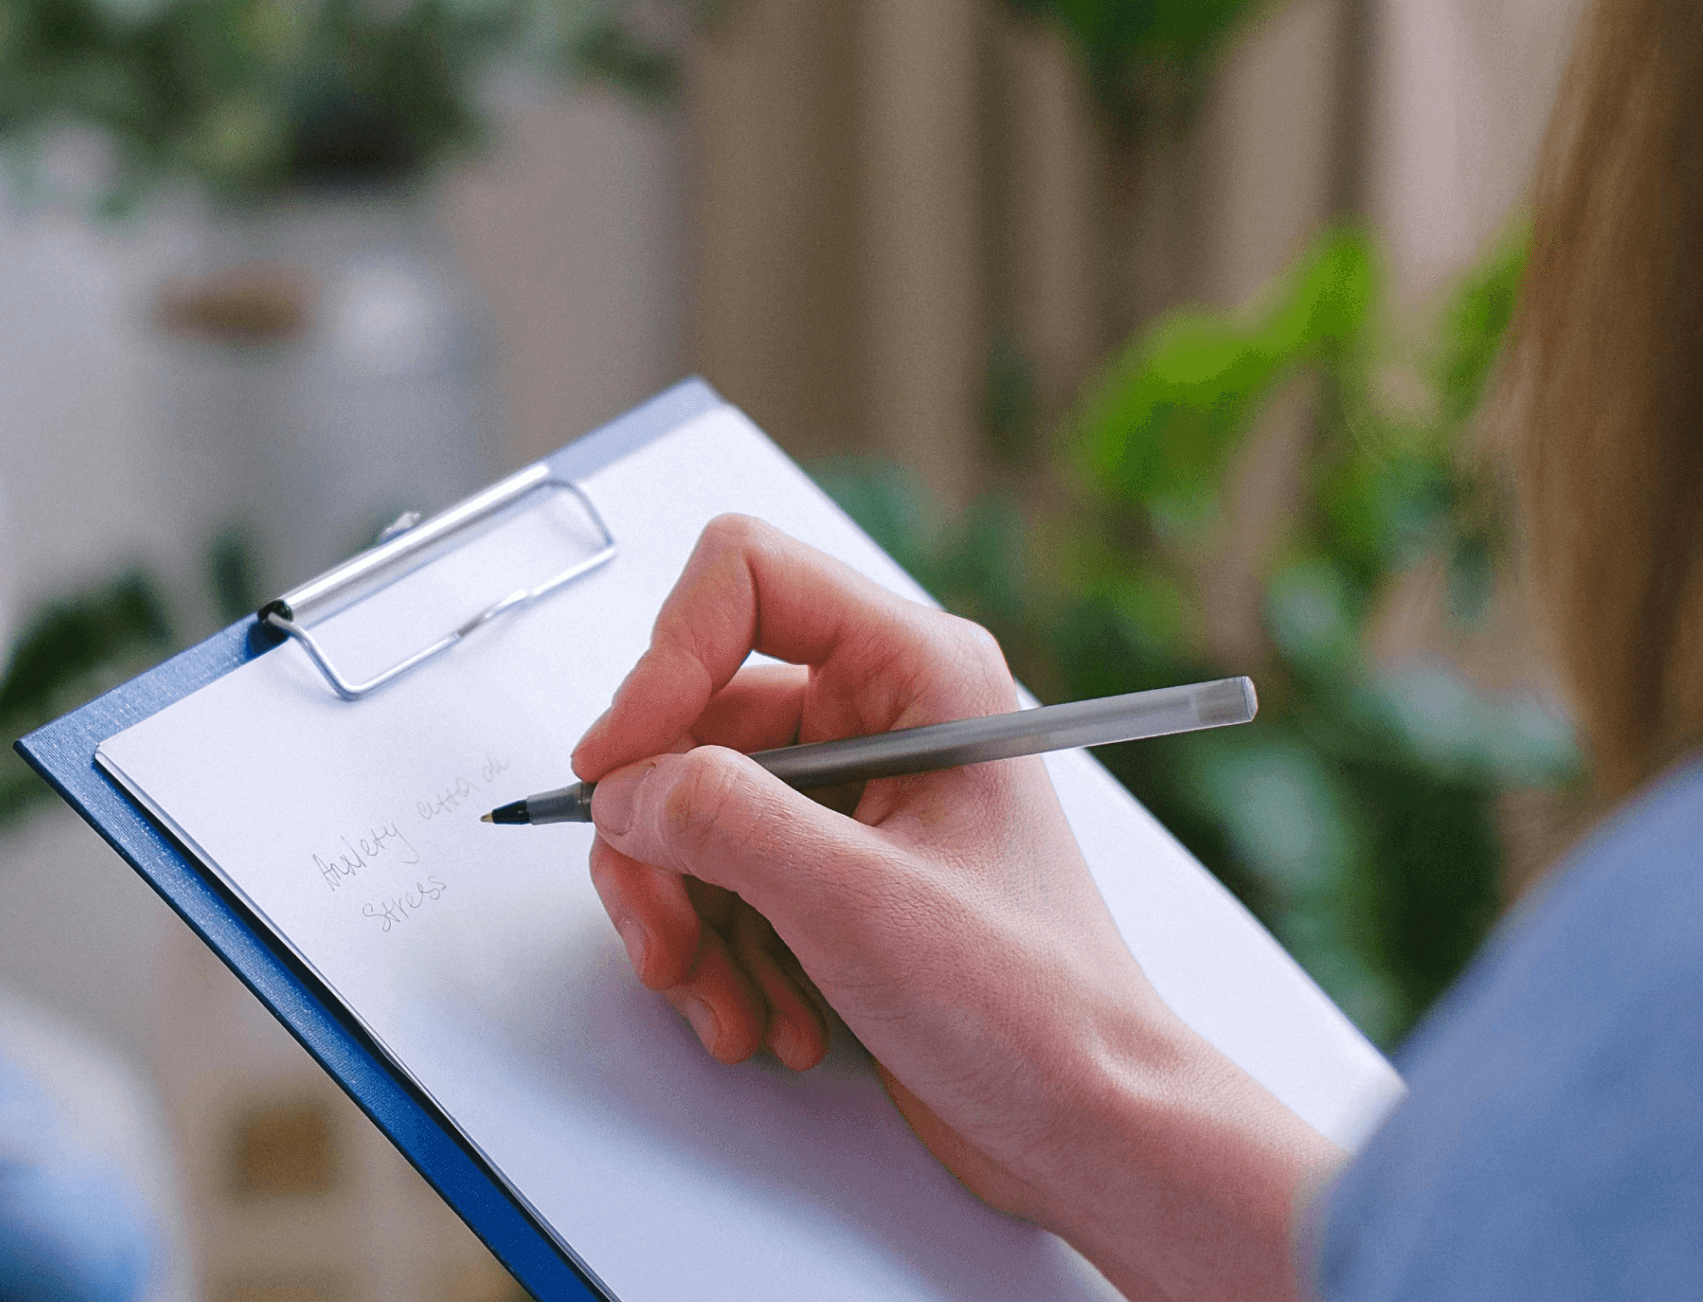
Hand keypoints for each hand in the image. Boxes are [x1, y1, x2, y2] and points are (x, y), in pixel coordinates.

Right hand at [571, 515, 1331, 1301]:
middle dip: (663, 846)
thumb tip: (625, 786)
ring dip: (688, 924)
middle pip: (693, 723)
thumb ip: (724, 820)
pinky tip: (769, 1020)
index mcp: (919, 671)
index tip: (617, 767)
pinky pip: (717, 881)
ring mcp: (853, 797)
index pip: (746, 580)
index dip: (662, 662)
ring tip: (732, 1008)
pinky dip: (719, 957)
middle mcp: (882, 716)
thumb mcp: (857, 902)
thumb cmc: (1032, 1006)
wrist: (1085, 1124)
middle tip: (665, 943)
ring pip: (690, 814)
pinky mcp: (831, 871)